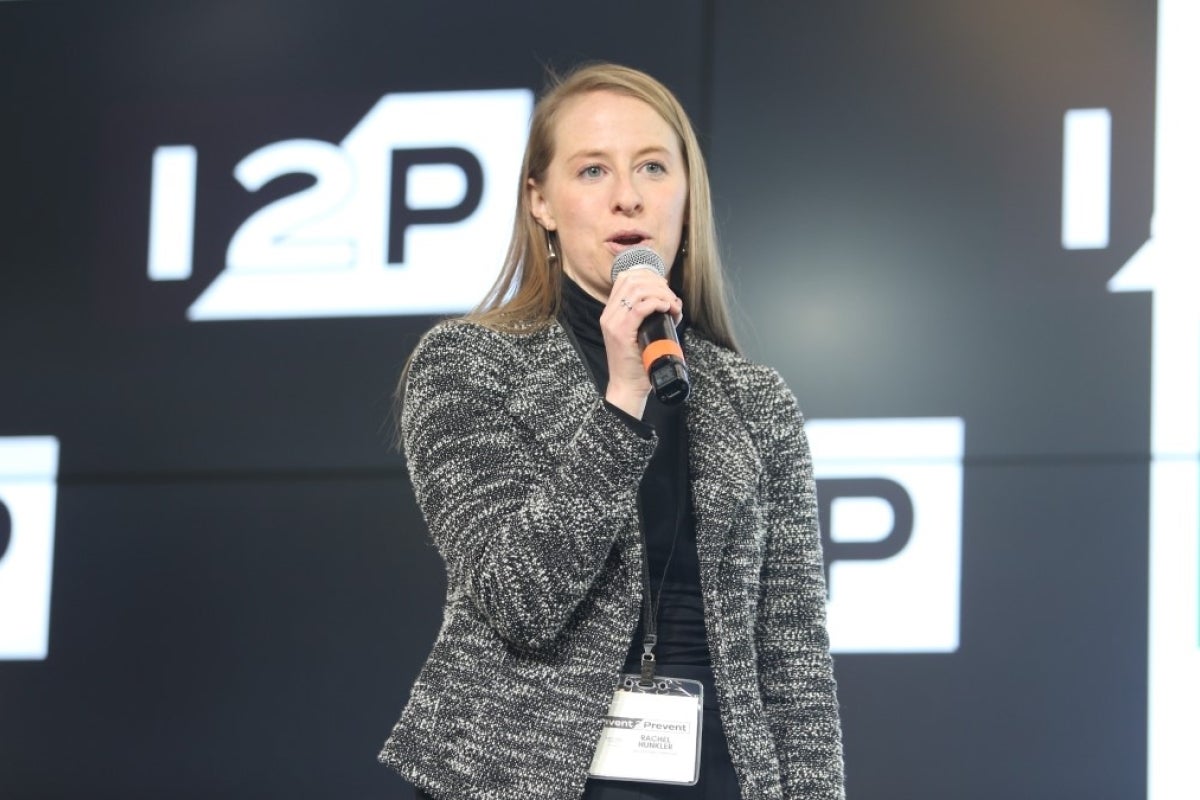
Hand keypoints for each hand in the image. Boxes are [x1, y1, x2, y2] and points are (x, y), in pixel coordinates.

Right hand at [600, 267, 682, 418]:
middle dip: (658, 284)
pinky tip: (667, 309)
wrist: (627, 387)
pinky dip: (657, 303)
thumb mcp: (640, 334)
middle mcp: (609, 314)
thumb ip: (649, 317)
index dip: (648, 276)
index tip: (664, 287)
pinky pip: (640, 307)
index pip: (625, 278)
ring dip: (660, 293)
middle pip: (632, 279)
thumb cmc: (638, 363)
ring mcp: (613, 322)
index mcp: (611, 312)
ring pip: (637, 290)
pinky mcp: (621, 332)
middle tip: (672, 298)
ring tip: (673, 305)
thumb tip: (672, 301)